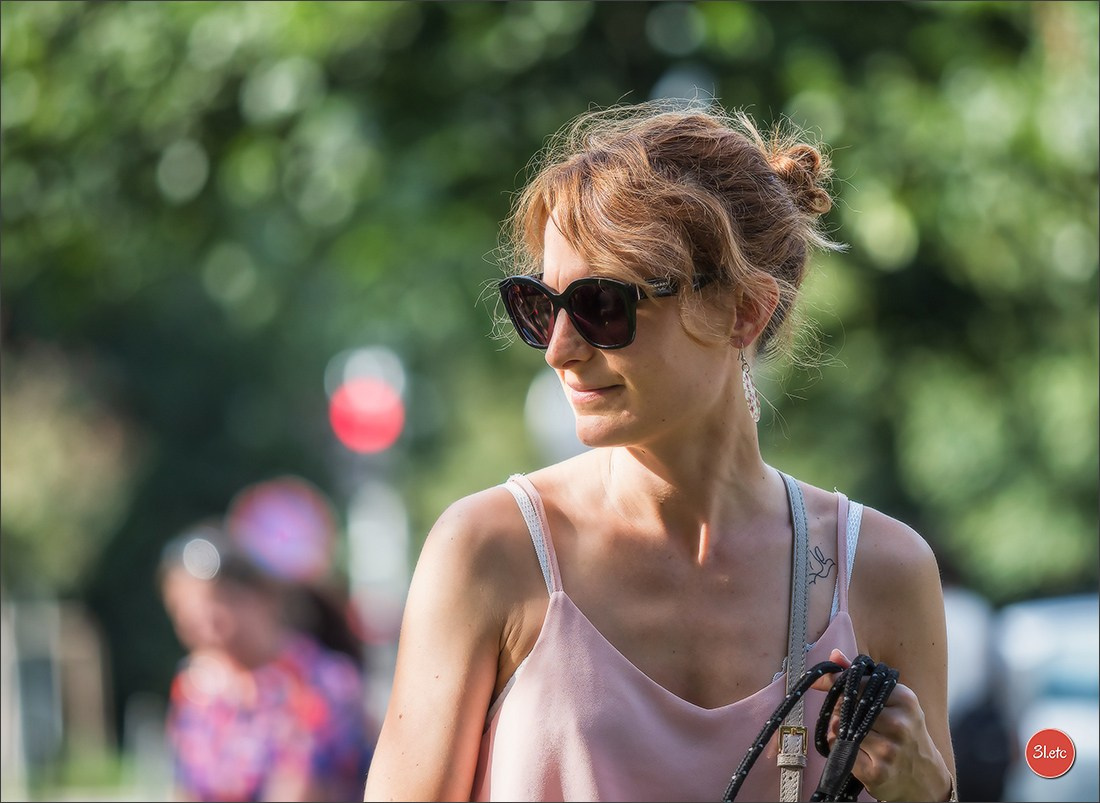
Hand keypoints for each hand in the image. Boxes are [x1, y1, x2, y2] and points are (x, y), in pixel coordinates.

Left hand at [811, 649, 953, 801]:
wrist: (926, 777)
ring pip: (841, 727)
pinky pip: (839, 749)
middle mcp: (899, 724)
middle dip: (843, 710)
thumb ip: (862, 677)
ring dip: (841, 730)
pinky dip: (839, 748)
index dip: (842, 686)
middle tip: (855, 718)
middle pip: (847, 705)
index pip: (857, 683)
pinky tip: (858, 751)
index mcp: (905, 699)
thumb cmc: (905, 733)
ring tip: (859, 736)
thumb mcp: (894, 701)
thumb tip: (834, 655)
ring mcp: (888, 750)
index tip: (834, 688)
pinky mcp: (876, 772)